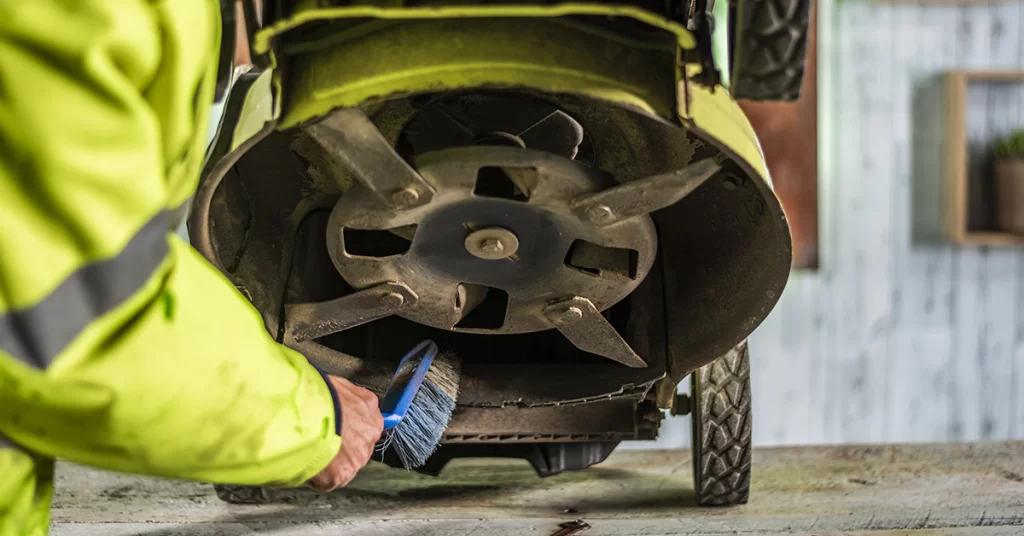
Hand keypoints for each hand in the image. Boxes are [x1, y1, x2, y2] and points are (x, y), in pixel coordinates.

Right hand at [307, 375, 383, 491]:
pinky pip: (329, 480)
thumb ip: (343, 396)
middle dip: (341, 446)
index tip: (335, 428)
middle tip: (319, 440)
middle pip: (358, 444)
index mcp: (369, 406)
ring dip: (329, 461)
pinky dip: (317, 476)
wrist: (304, 413)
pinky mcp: (342, 474)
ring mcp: (358, 455)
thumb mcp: (335, 384)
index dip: (347, 427)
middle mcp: (370, 432)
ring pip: (346, 464)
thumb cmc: (315, 394)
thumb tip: (336, 400)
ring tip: (309, 451)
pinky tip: (306, 462)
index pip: (364, 421)